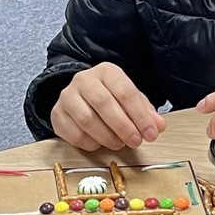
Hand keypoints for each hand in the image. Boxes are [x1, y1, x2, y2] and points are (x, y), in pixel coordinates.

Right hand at [50, 62, 165, 150]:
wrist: (80, 96)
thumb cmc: (110, 98)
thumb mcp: (131, 100)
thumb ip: (146, 112)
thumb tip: (158, 126)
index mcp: (106, 71)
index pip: (126, 92)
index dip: (140, 116)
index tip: (150, 133)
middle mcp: (84, 80)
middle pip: (104, 103)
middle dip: (123, 126)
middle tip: (135, 142)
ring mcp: (67, 96)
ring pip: (87, 120)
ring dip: (107, 137)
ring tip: (119, 143)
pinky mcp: (57, 114)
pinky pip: (73, 134)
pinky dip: (90, 143)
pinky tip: (99, 143)